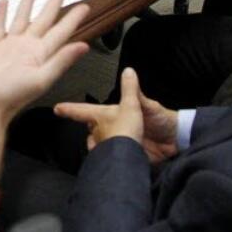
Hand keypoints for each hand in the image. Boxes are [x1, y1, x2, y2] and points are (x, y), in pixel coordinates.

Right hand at [0, 0, 89, 128]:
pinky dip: (1, 15)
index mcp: (40, 55)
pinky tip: (3, 4)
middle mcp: (27, 49)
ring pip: (21, 20)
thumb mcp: (40, 80)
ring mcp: (10, 48)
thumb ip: (60, 61)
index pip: (61, 32)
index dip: (73, 19)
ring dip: (28, 5)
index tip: (84, 7)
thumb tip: (83, 47)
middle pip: (43, 21)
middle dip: (52, 6)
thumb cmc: (8, 97)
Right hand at [55, 68, 178, 164]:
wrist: (175, 143)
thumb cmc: (160, 120)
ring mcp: (116, 143)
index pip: (87, 111)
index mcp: (114, 114)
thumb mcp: (145, 105)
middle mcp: (111, 129)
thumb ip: (133, 91)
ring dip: (96, 148)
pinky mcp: (122, 157)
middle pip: (89, 131)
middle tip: (90, 137)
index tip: (56, 108)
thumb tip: (128, 70)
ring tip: (101, 151)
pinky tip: (105, 161)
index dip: (72, 110)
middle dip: (86, 134)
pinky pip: (106, 159)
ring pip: (95, 146)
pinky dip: (103, 160)